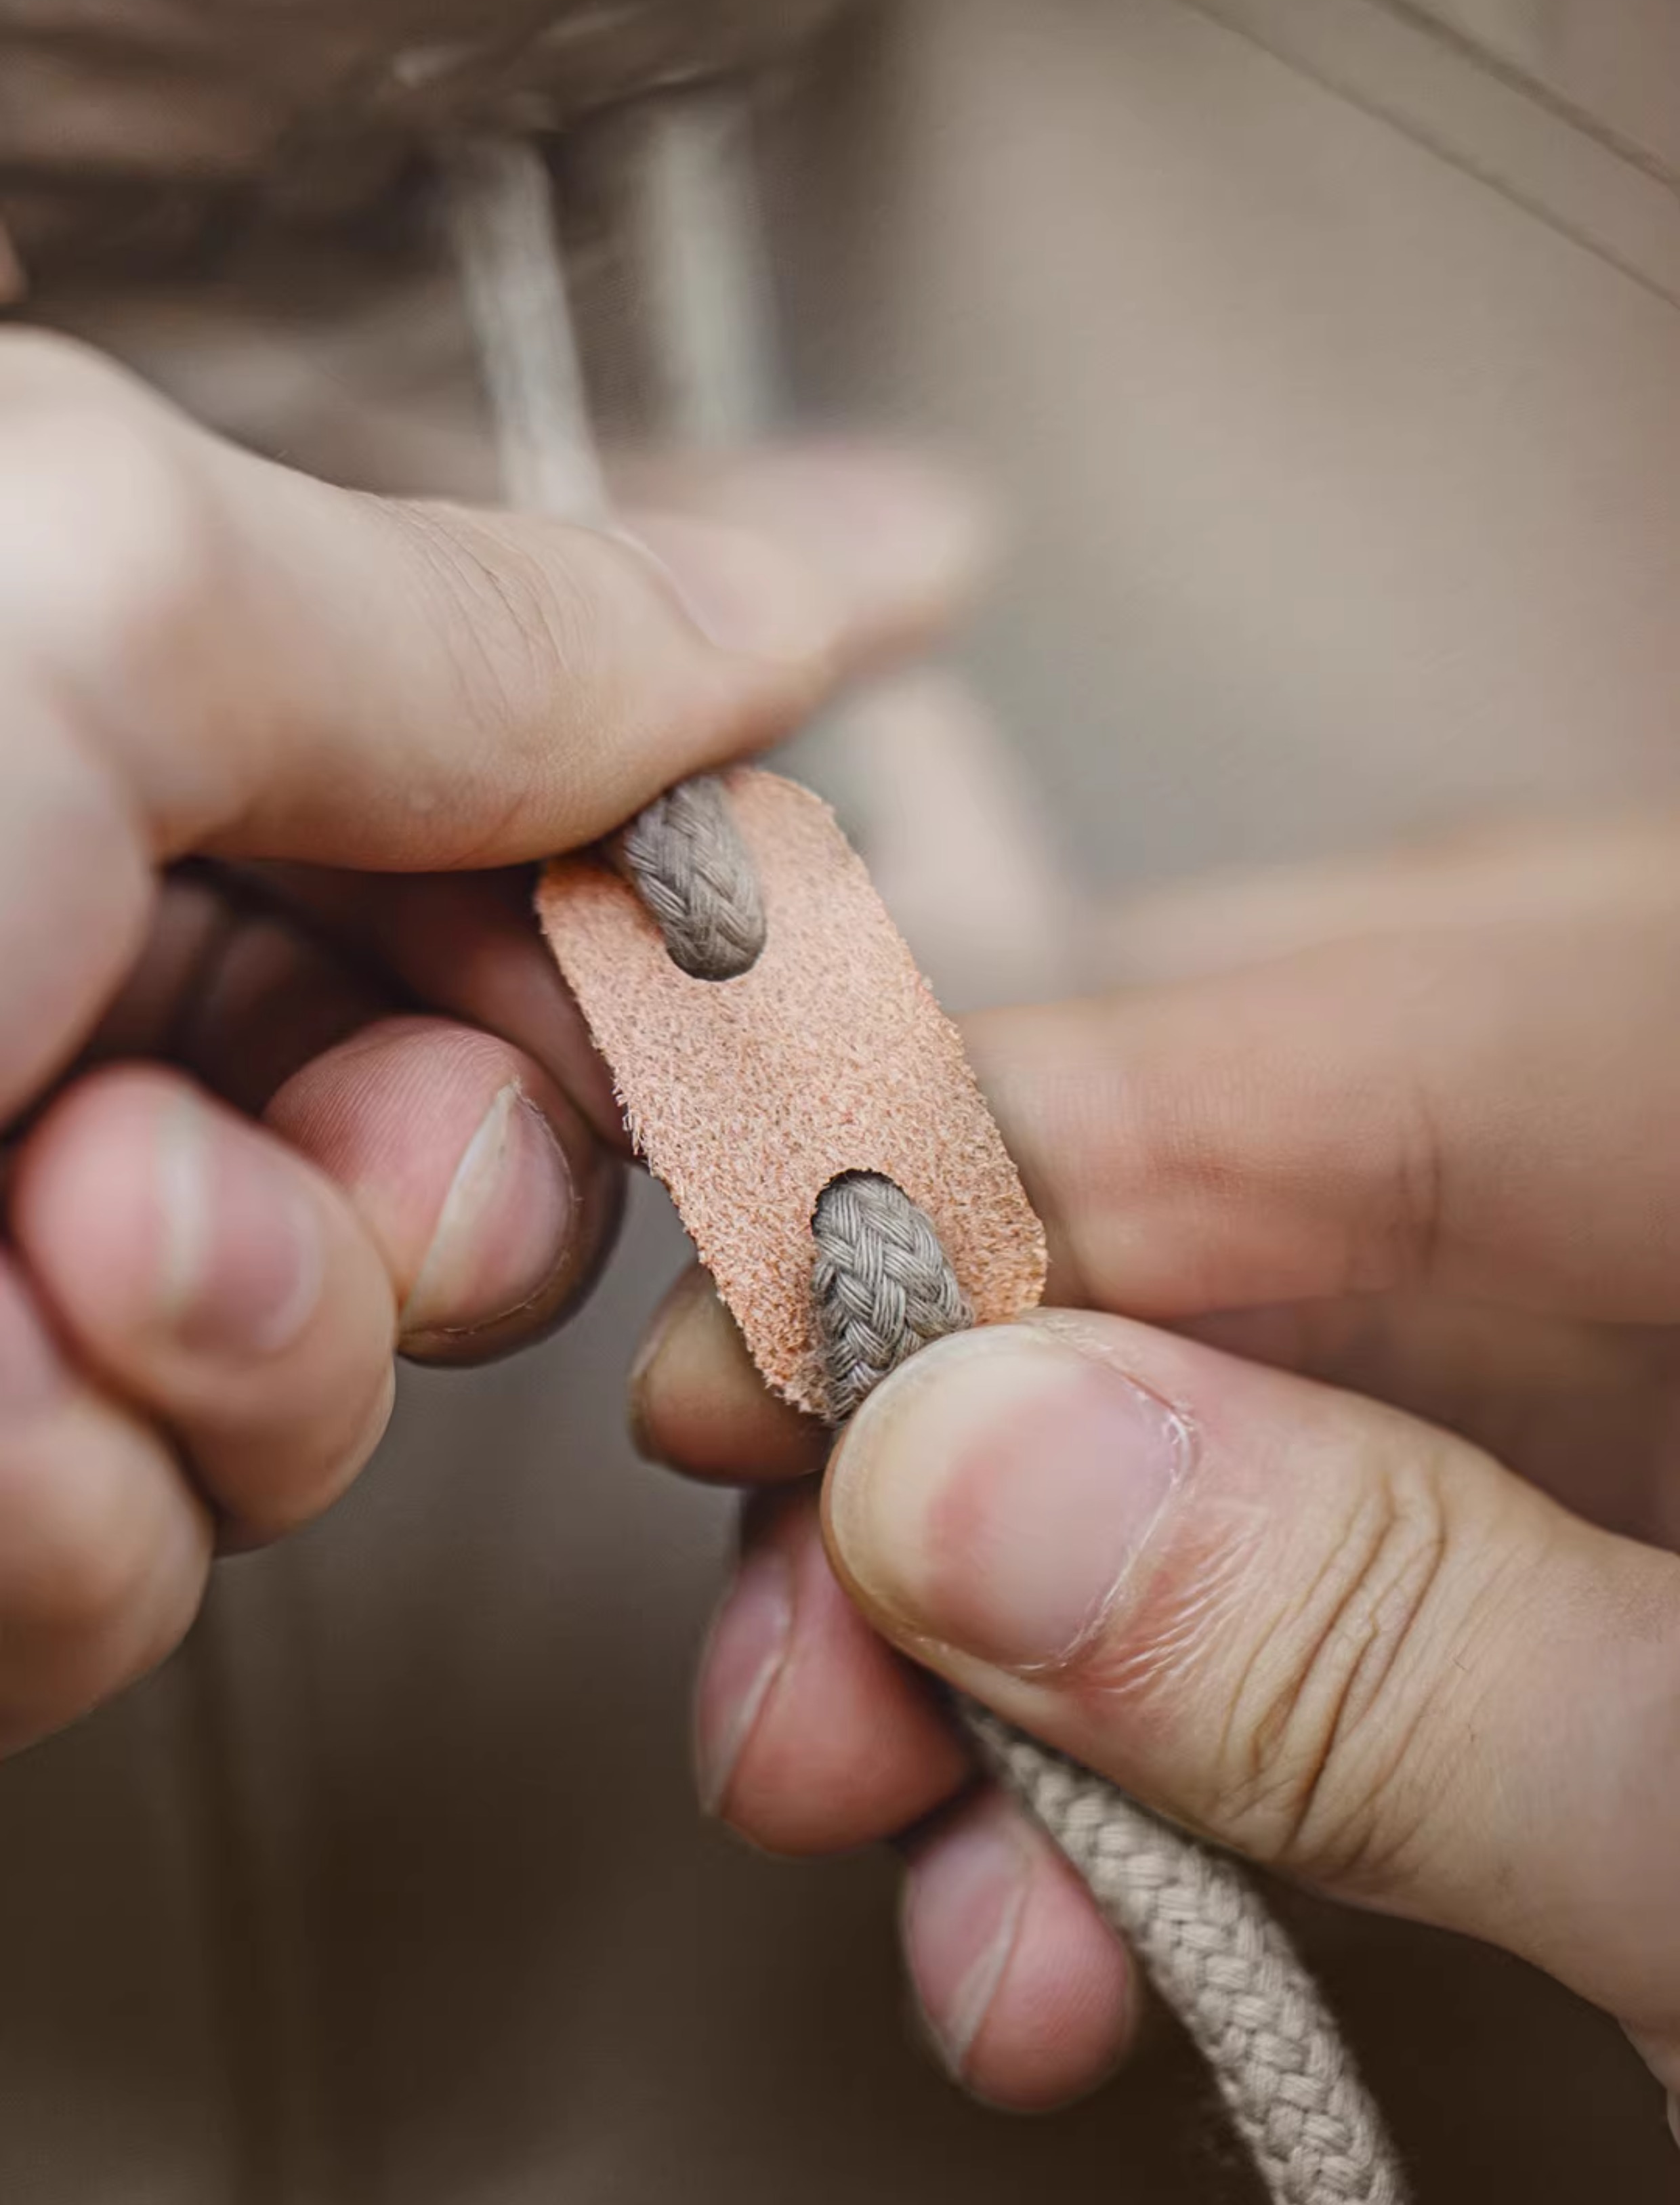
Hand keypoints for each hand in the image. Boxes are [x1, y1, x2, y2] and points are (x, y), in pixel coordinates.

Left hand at [0, 326, 974, 1754]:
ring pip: (318, 1383)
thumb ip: (498, 623)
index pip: (513, 834)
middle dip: (466, 1160)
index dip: (667, 923)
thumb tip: (841, 557)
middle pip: (464, 1126)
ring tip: (65, 1231)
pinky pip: (136, 1571)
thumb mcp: (114, 597)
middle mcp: (34, 978)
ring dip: (255, 1328)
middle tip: (363, 1119)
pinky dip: (79, 1506)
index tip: (781, 987)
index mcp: (92, 716)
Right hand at [635, 816, 1679, 2129]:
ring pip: (1294, 1351)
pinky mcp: (1651, 1486)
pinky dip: (1203, 1690)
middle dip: (988, 1413)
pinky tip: (1070, 1893)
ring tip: (890, 1834)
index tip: (726, 1338)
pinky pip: (1380, 1505)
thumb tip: (959, 1469)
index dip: (992, 1159)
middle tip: (786, 1639)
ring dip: (1053, 1599)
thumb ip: (1402, 1647)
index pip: (1343, 1027)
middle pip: (1283, 1163)